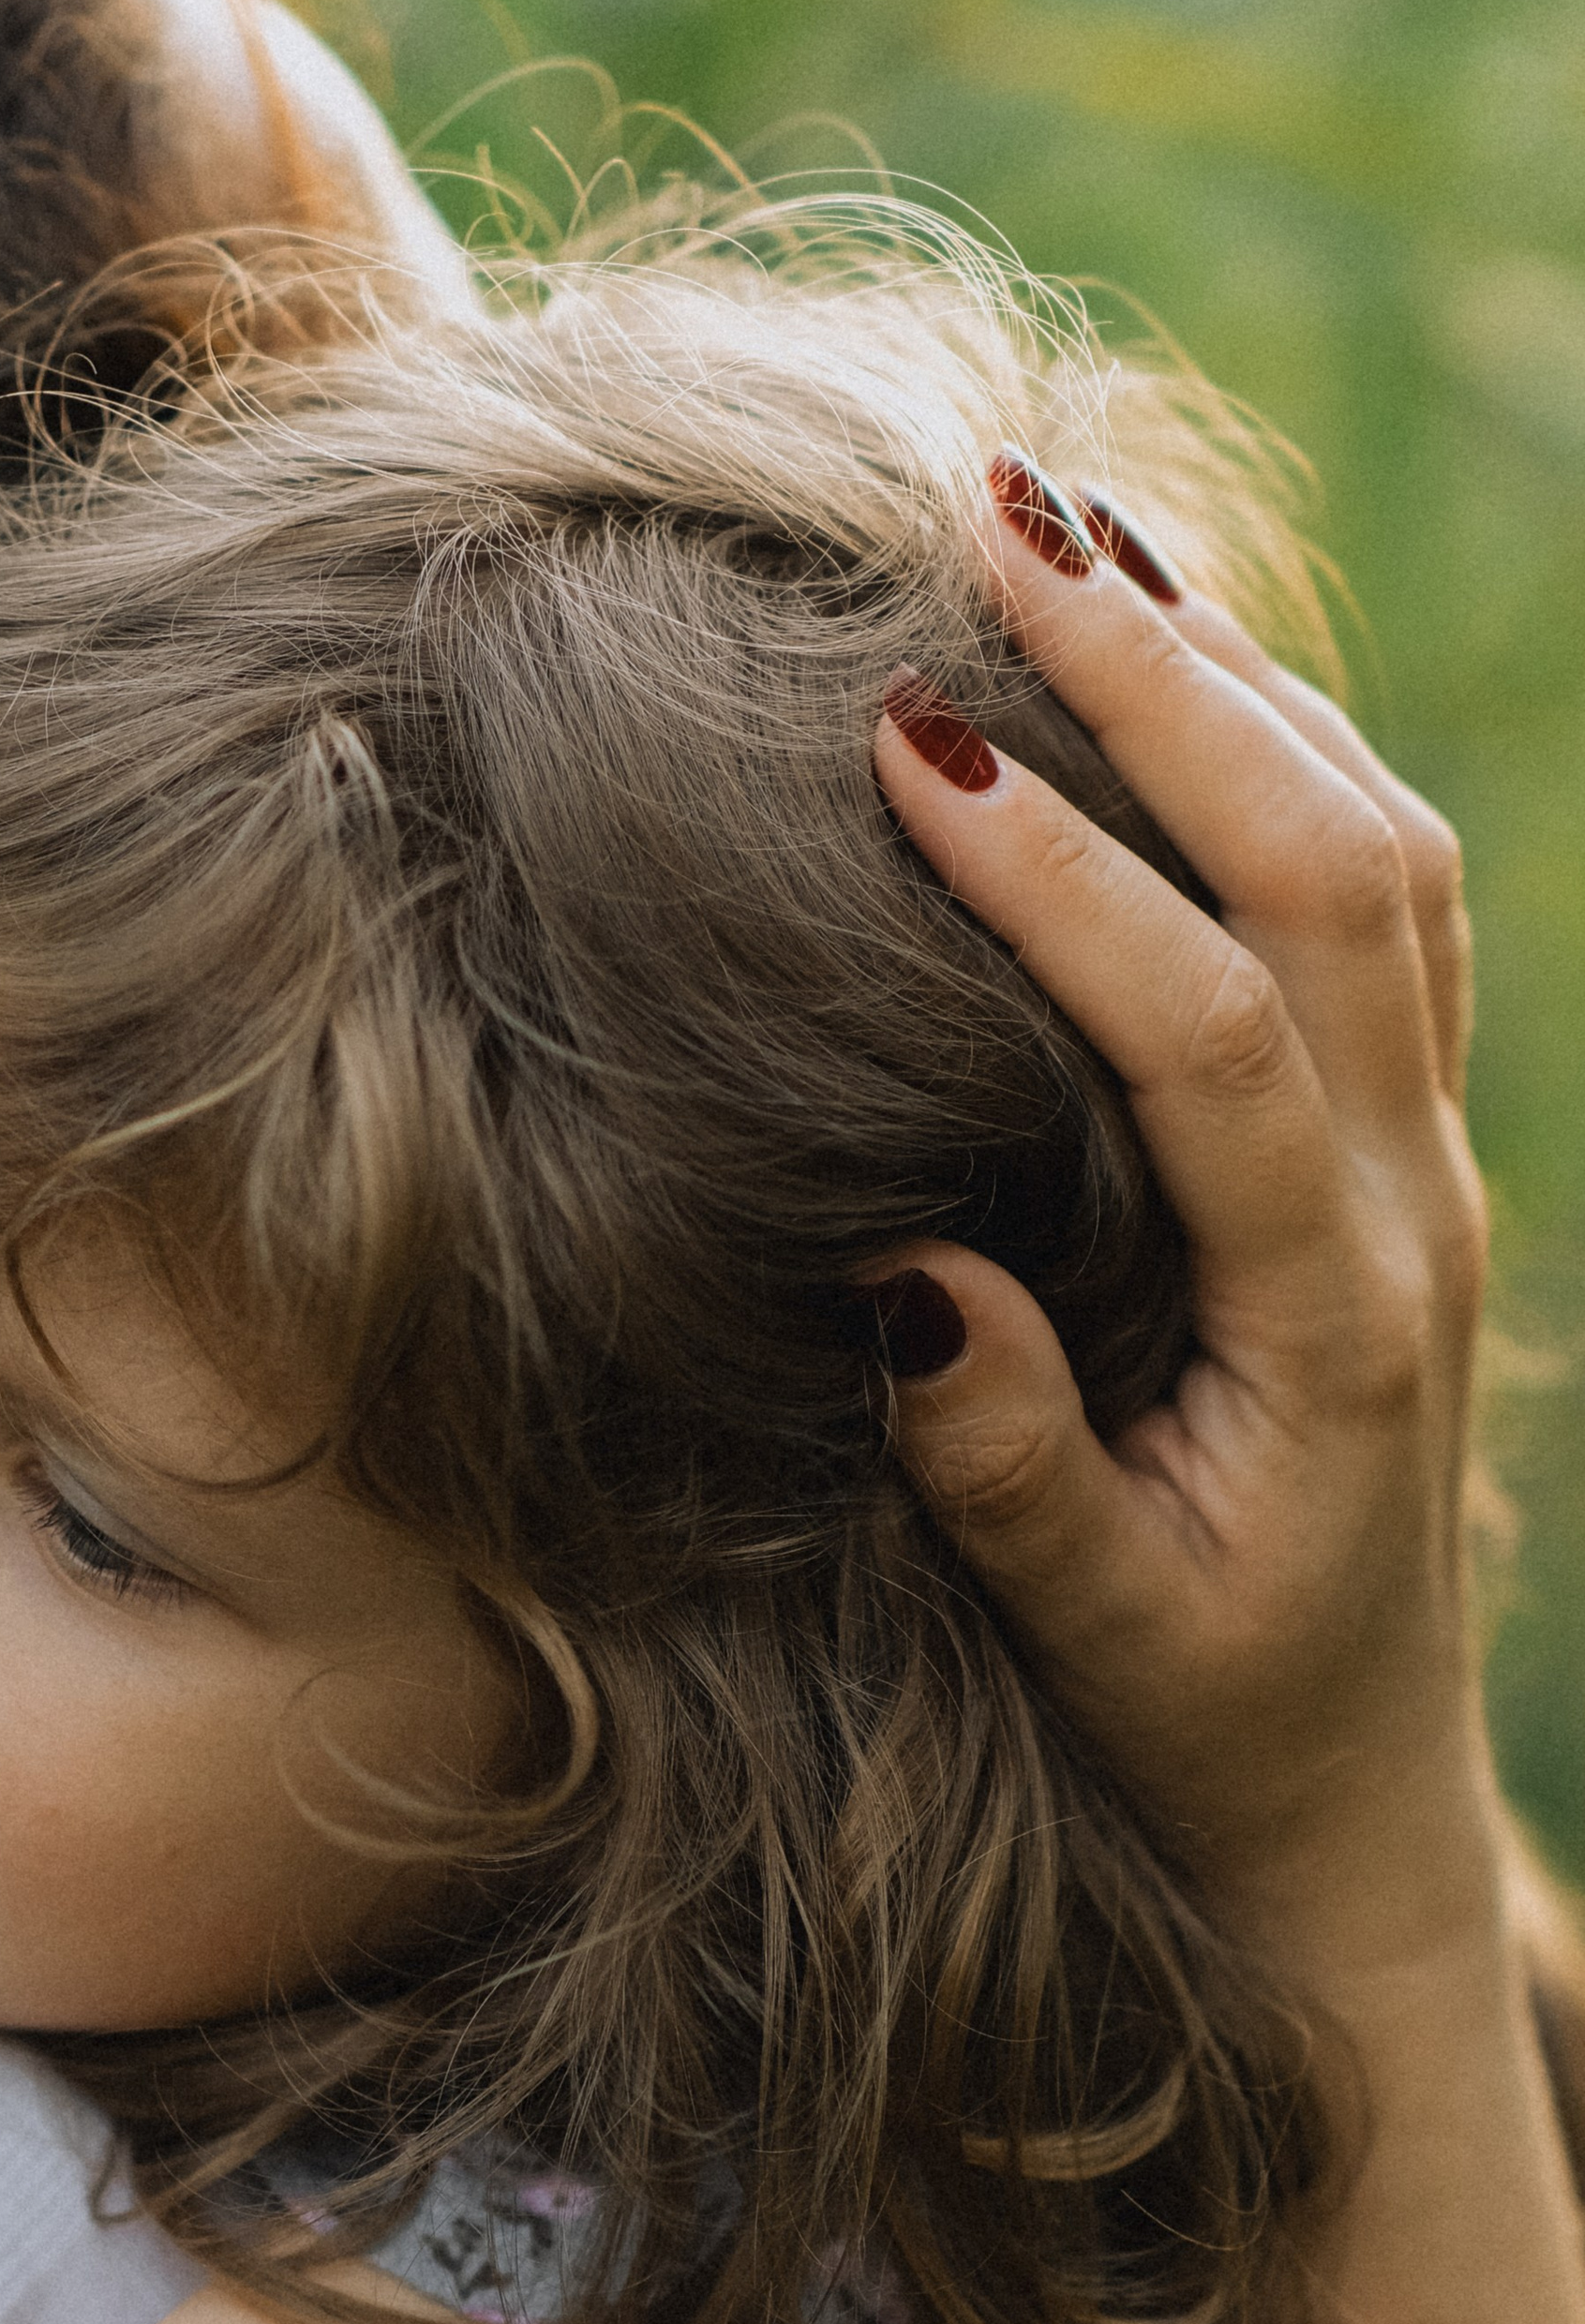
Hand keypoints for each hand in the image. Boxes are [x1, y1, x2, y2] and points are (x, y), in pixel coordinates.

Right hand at [870, 473, 1491, 1977]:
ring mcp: (1428, 1169)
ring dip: (1243, 683)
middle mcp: (1409, 1209)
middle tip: (996, 520)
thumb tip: (895, 1270)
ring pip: (1392, 855)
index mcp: (1333, 1320)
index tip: (902, 744)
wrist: (1352, 1803)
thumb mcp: (1093, 1639)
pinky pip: (1387, 905)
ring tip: (1077, 532)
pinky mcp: (1403, 1154)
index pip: (1211, 1036)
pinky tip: (1173, 674)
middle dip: (1174, 683)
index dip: (1064, 880)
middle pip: (1344, 871)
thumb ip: (1004, 1470)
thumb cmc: (1201, 1730)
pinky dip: (1285, 756)